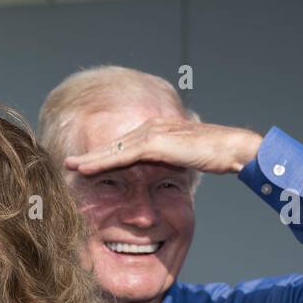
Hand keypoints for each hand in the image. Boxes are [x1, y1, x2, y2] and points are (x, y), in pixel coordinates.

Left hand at [65, 118, 262, 177]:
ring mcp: (152, 132)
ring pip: (113, 148)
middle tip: (68, 162)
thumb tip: (161, 175)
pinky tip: (88, 168)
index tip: (86, 164)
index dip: (103, 154)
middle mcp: (151, 127)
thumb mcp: (185, 160)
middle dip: (90, 154)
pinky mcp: (155, 142)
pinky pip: (122, 155)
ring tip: (70, 166)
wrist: (233, 147)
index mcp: (157, 130)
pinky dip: (103, 162)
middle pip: (114, 144)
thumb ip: (169, 163)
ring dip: (90, 158)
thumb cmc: (216, 155)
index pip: (124, 145)